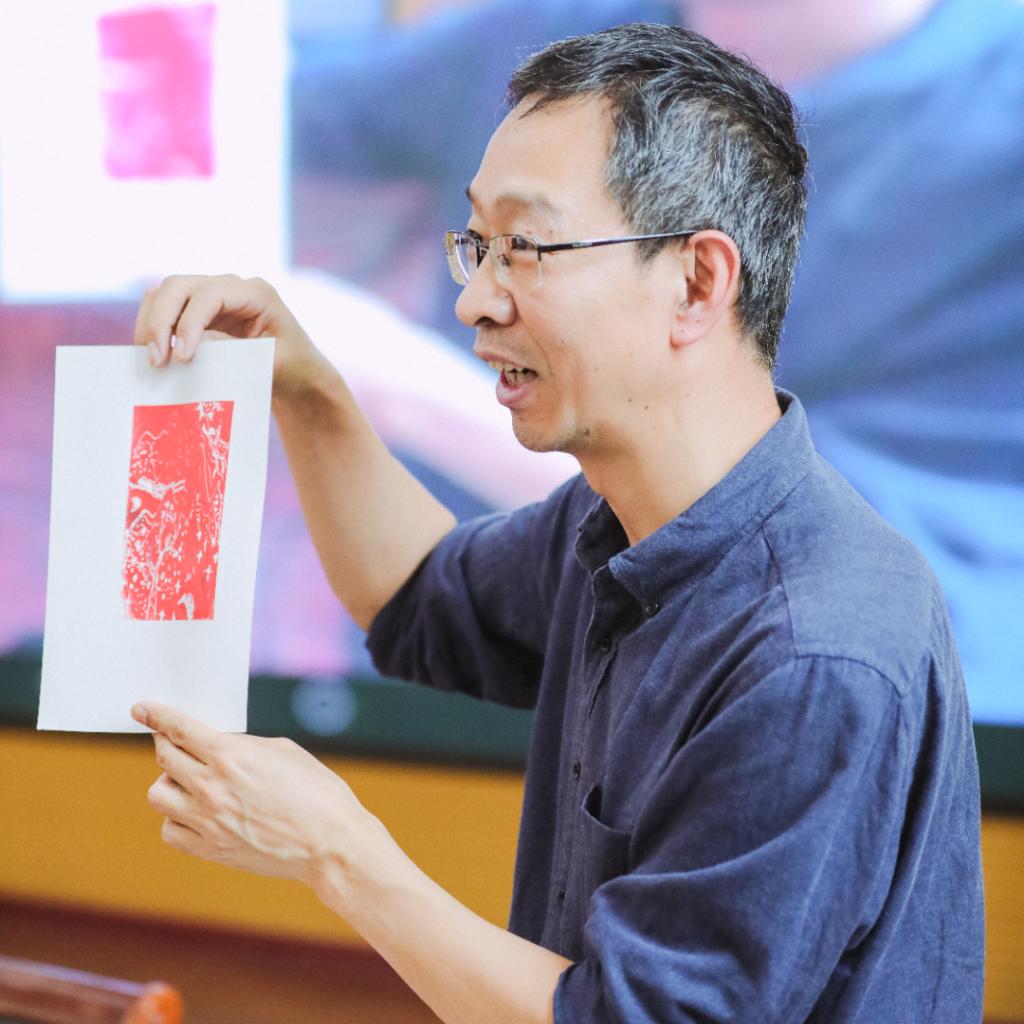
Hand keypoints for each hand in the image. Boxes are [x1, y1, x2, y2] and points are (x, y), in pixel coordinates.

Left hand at [132, 702, 377, 885]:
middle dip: (166, 744)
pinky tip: (196, 813)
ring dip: (170, 783)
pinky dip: (176, 818)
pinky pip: (170, 830)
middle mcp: (211, 787)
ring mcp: (207, 821)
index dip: (156, 716)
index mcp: (231, 757)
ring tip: (191, 783)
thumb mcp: (282, 751)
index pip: (178, 729)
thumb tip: (216, 746)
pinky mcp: (210, 849)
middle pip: (164, 758)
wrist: (330, 843)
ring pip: (159, 795)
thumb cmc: (316, 791)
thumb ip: (242, 746)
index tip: (141, 709)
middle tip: (175, 744)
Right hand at [133, 274, 326, 398]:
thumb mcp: (273, 363)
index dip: (189, 322)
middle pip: (178, 286)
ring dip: (151, 323)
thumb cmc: (293, 368)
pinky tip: (155, 356)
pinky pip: (165, 309)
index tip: (181, 358)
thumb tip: (194, 343)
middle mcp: (231, 287)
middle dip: (160, 320)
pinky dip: (154, 328)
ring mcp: (212, 296)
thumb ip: (237, 351)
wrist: (297, 374)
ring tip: (152, 360)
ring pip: (165, 293)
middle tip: (156, 360)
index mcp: (257, 293)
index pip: (210, 295)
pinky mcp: (199, 312)